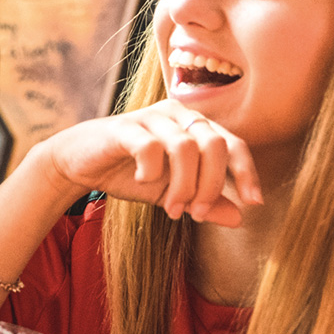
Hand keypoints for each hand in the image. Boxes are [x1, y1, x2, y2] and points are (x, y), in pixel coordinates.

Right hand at [43, 99, 262, 225]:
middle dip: (210, 185)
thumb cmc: (129, 173)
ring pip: (186, 148)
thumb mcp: (172, 193)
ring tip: (171, 209)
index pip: (233, 143)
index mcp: (193, 125)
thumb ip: (204, 202)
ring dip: (183, 186)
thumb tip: (240, 218)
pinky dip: (153, 171)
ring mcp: (150, 117)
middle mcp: (176, 114)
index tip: (254, 203)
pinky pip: (151, 147)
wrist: (79, 165)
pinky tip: (144, 182)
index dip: (247, 172)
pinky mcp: (124, 127)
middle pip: (214, 144)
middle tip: (197, 213)